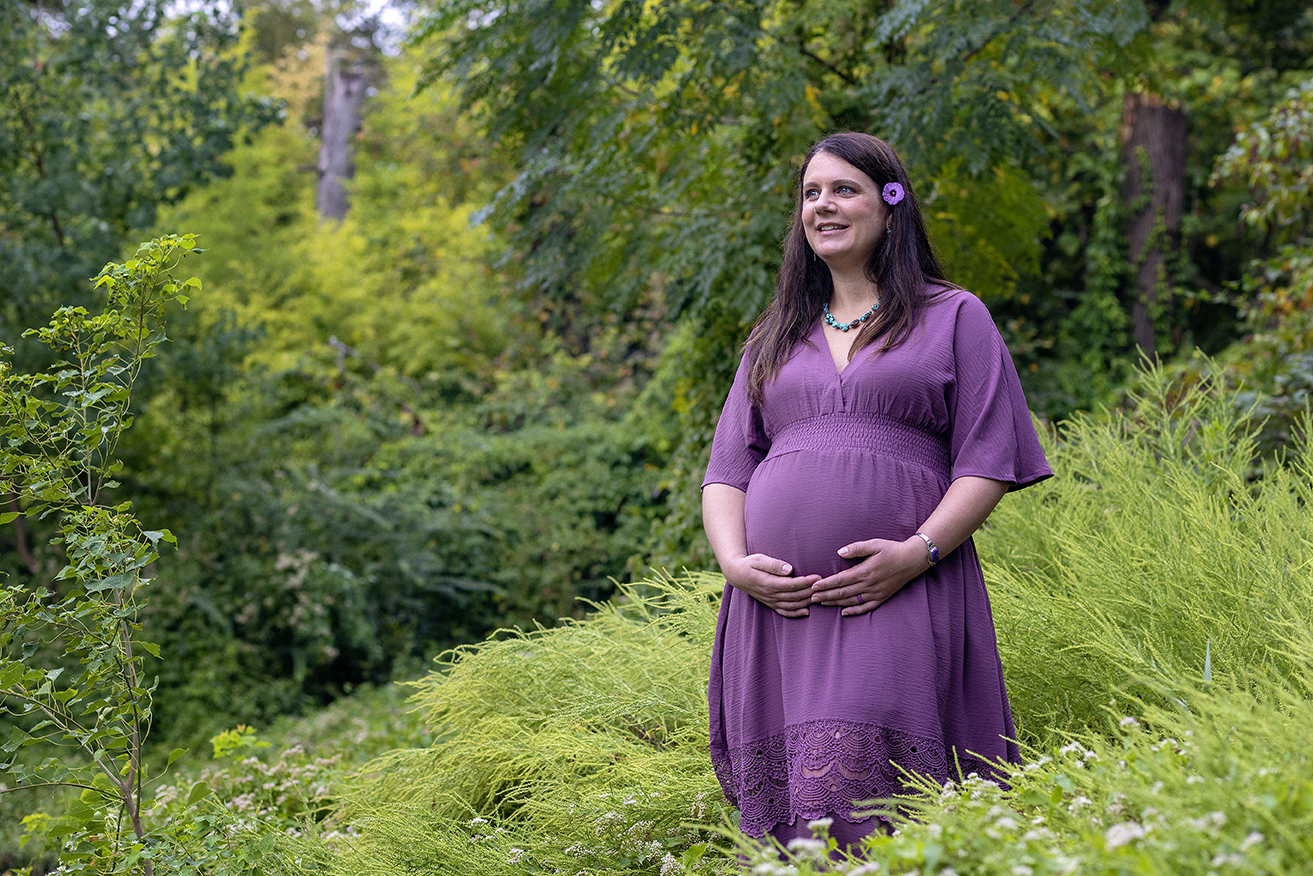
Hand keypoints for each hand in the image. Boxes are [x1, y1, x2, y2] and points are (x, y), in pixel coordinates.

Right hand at [722, 554, 819, 617]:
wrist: (736, 574)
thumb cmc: (749, 563)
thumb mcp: (759, 559)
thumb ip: (774, 564)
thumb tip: (789, 569)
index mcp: (768, 583)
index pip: (791, 585)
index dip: (806, 582)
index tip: (818, 577)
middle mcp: (770, 595)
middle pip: (795, 596)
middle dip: (810, 591)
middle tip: (824, 585)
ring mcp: (770, 601)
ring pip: (792, 605)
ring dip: (806, 602)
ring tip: (820, 596)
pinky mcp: (770, 604)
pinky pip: (784, 612)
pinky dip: (796, 613)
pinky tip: (807, 611)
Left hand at [810, 536, 928, 616]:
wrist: (912, 560)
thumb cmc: (892, 549)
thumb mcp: (874, 544)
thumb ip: (856, 548)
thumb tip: (840, 552)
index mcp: (865, 571)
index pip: (840, 580)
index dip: (826, 584)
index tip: (813, 586)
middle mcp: (869, 585)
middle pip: (842, 593)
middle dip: (825, 595)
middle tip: (811, 597)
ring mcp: (875, 593)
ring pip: (851, 601)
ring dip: (835, 603)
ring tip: (821, 603)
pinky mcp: (882, 598)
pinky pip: (865, 608)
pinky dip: (853, 611)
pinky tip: (843, 612)